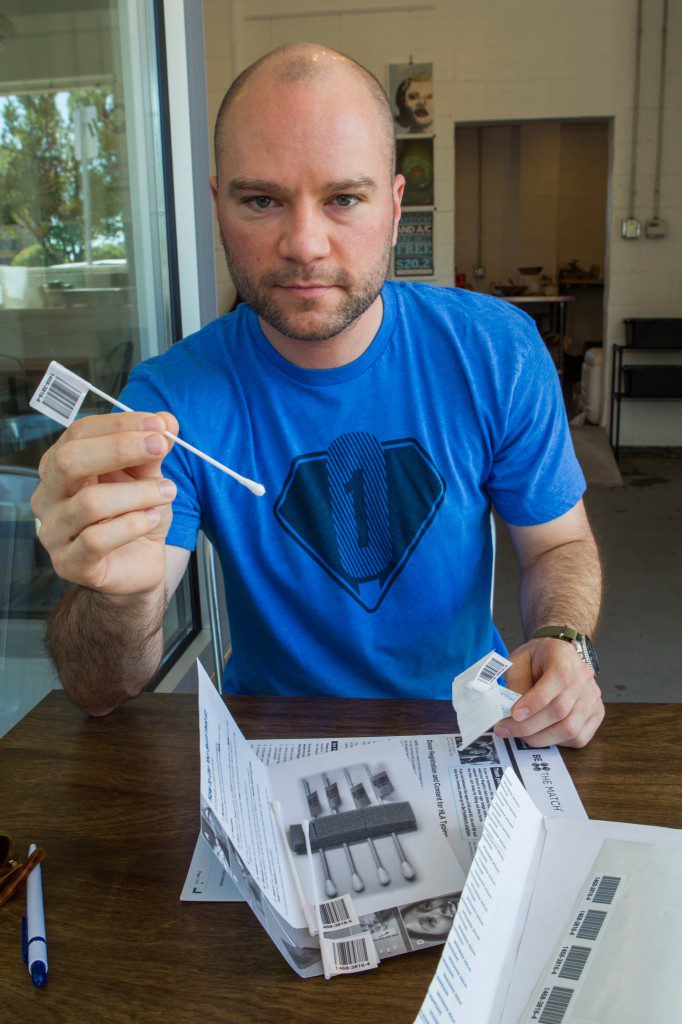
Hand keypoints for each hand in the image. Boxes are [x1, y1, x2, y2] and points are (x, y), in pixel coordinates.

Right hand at [32, 411, 177, 596]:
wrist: (140, 563)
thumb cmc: (135, 516)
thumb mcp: (147, 477)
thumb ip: (152, 451)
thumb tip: (165, 421)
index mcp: (60, 466)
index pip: (78, 433)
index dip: (119, 425)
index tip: (158, 425)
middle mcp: (48, 496)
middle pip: (69, 461)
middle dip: (119, 449)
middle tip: (159, 447)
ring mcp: (54, 531)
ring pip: (90, 503)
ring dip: (138, 493)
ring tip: (165, 492)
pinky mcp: (69, 563)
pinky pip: (97, 539)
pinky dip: (132, 525)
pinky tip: (151, 520)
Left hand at [494, 638, 603, 747]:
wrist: (554, 656)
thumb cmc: (534, 660)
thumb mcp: (517, 661)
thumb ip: (516, 683)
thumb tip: (511, 712)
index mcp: (564, 655)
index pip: (558, 678)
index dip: (535, 700)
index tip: (513, 714)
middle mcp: (584, 676)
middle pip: (561, 709)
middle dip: (528, 725)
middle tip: (505, 729)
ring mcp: (593, 696)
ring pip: (570, 728)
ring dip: (540, 737)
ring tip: (519, 734)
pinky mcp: (597, 713)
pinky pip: (579, 738)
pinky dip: (557, 742)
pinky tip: (541, 734)